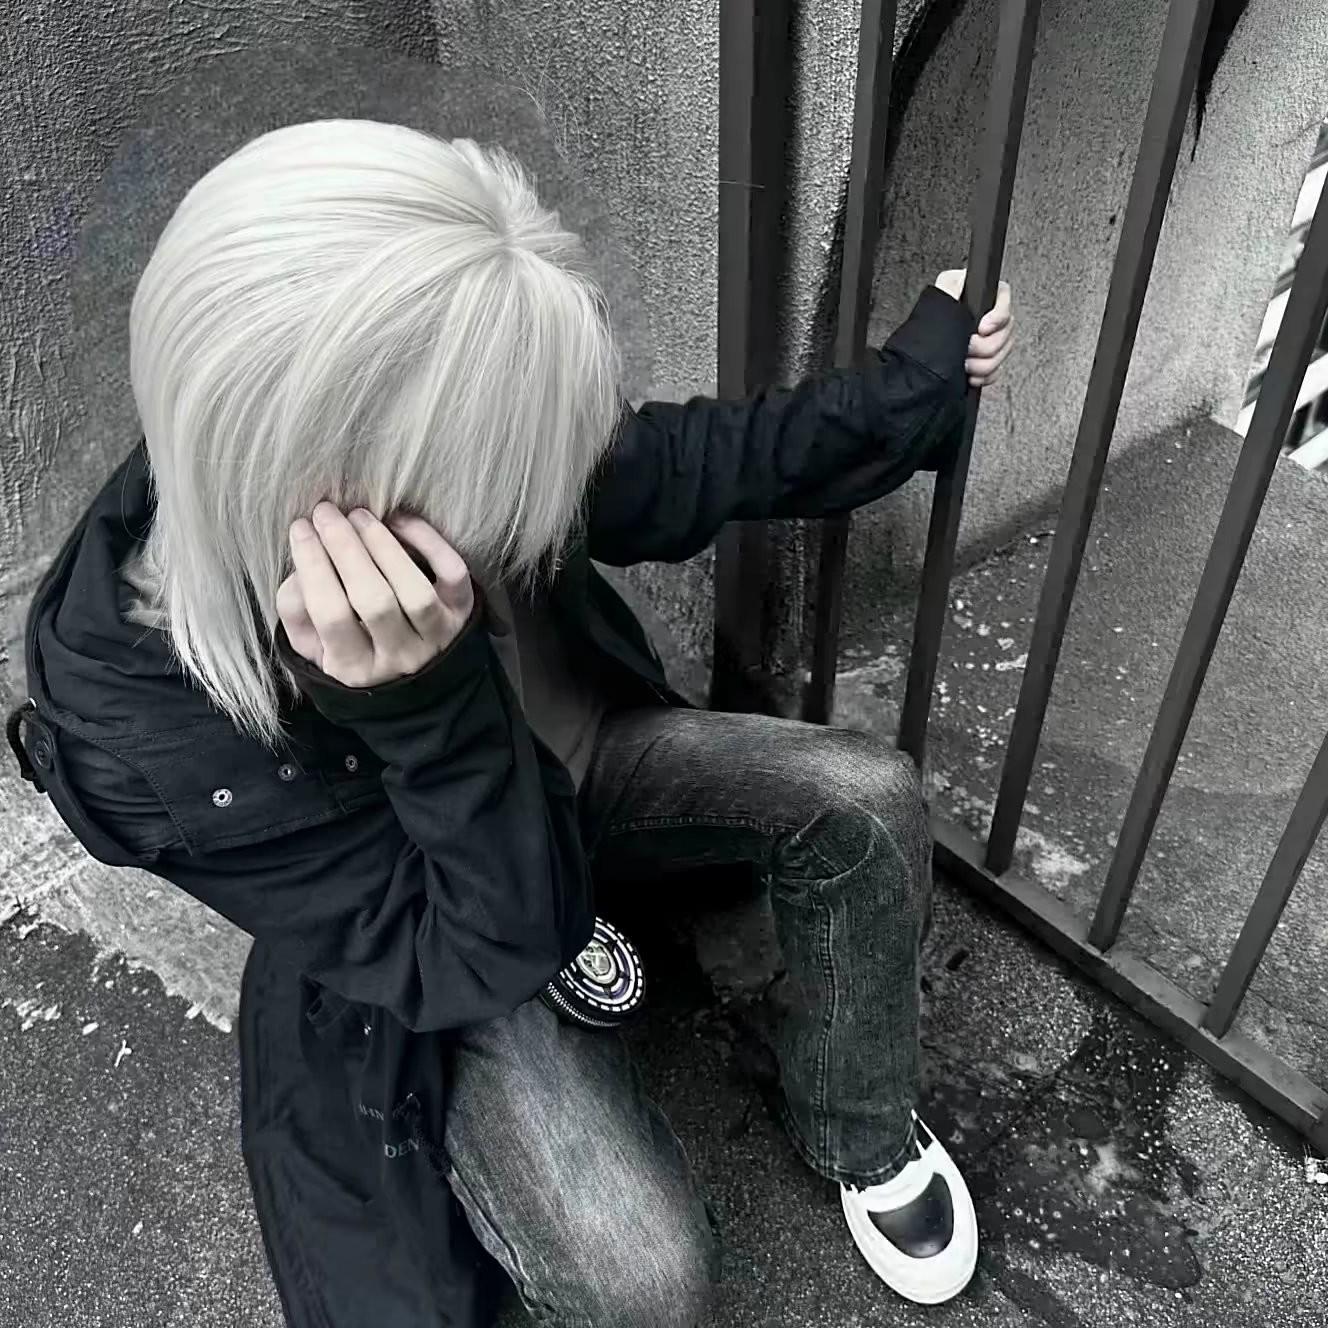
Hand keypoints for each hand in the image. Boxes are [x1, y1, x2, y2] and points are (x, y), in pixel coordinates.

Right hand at [277, 502, 473, 687]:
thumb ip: (296, 613)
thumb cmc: (357, 653)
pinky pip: (453, 574)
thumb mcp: (313, 648)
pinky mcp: (463, 614)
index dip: (313, 566)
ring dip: (383, 546)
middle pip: (373, 600)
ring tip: (359, 516)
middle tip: (326, 512)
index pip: (331, 615)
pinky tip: (401, 522)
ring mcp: (437, 639)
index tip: (300, 528)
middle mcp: (400, 659)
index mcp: (354, 670)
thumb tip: (300, 569)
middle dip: (345, 548)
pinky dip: (430, 543)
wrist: (420, 682)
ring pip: (414, 591)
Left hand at [934, 268, 1014, 387]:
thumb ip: (951, 286)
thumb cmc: (928, 326)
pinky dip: (984, 376)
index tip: (982, 328)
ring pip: (1002, 353)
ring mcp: (990, 342)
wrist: (918, 360)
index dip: (998, 316)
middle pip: (1006, 331)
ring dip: (984, 363)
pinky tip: (970, 375)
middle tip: (967, 348)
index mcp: (981, 299)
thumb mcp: (938, 300)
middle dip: (986, 346)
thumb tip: (963, 279)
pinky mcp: (986, 362)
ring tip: (964, 364)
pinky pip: (997, 371)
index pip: (1004, 300)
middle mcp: (990, 319)